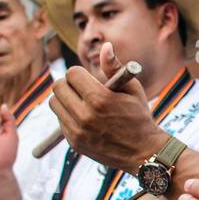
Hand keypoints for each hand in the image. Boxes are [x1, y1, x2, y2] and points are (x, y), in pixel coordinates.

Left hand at [49, 42, 161, 171]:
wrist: (143, 153)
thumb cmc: (139, 117)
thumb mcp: (132, 89)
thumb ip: (115, 67)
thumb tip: (105, 46)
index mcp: (99, 98)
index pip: (72, 74)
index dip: (79, 73)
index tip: (87, 78)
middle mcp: (85, 115)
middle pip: (58, 87)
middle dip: (68, 83)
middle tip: (80, 87)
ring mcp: (78, 131)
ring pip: (55, 104)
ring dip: (65, 99)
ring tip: (80, 101)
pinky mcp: (74, 143)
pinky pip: (60, 121)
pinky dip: (68, 116)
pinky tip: (84, 118)